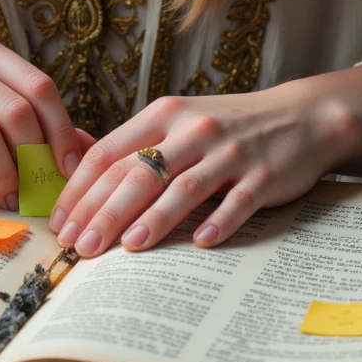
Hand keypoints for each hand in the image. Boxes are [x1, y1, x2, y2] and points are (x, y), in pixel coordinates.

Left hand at [48, 78, 361, 256]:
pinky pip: (238, 201)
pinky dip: (219, 221)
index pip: (110, 152)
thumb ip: (135, 141)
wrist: (300, 116)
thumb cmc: (227, 126)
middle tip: (80, 246)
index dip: (81, 189)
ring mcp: (230, 152)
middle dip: (105, 211)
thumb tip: (77, 161)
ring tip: (128, 246)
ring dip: (155, 218)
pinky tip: (201, 242)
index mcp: (165, 114)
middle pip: (139, 172)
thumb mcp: (179, 120)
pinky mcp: (263, 175)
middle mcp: (193, 130)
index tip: (61, 222)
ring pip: (183, 187)